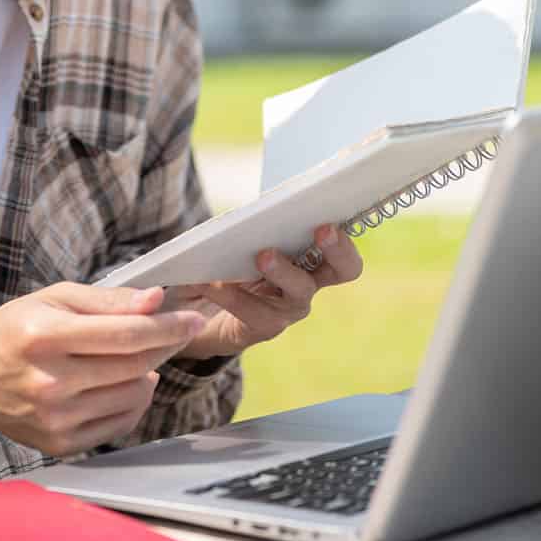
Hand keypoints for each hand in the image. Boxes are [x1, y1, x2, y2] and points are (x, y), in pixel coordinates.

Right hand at [0, 283, 205, 460]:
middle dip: (165, 345)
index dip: (168, 326)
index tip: (192, 318)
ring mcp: (55, 420)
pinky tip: (124, 381)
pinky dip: (134, 400)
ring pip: (133, 396)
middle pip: (135, 366)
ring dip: (149, 372)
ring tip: (140, 354)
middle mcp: (49, 383)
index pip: (126, 335)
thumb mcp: (54, 299)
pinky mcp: (60, 444)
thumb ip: (107, 301)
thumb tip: (156, 300)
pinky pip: (120, 423)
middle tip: (175, 329)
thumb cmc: (15, 329)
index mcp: (44, 338)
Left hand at [172, 225, 363, 361]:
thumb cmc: (222, 263)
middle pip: (343, 269)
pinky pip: (255, 312)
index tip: (333, 219)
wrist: (195, 311)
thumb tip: (247, 213)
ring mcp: (289, 308)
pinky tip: (211, 281)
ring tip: (262, 255)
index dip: (345, 235)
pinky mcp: (263, 328)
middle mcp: (307, 282)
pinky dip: (233, 293)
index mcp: (306, 254)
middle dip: (337, 248)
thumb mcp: (234, 239)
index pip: (341, 244)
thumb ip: (247, 225)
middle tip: (323, 230)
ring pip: (301, 290)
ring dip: (282, 269)